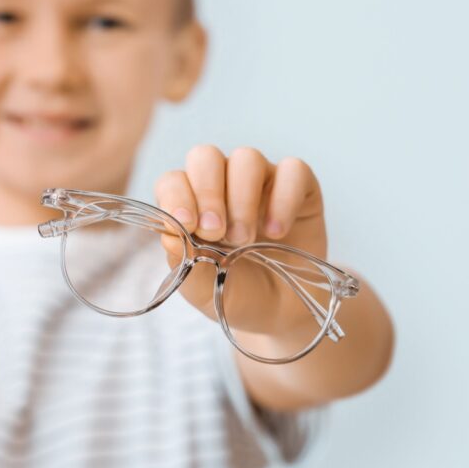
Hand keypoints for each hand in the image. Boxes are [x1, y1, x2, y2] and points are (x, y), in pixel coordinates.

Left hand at [153, 145, 326, 318]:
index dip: (176, 197)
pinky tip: (276, 232)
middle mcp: (222, 183)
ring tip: (245, 239)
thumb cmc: (236, 293)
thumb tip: (170, 235)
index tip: (187, 226)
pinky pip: (293, 170)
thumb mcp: (204, 289)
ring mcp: (260, 179)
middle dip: (208, 192)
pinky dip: (283, 199)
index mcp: (190, 202)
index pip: (173, 180)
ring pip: (246, 158)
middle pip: (206, 157)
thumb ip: (184, 263)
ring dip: (242, 199)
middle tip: (216, 233)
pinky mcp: (298, 185)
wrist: (282, 310)